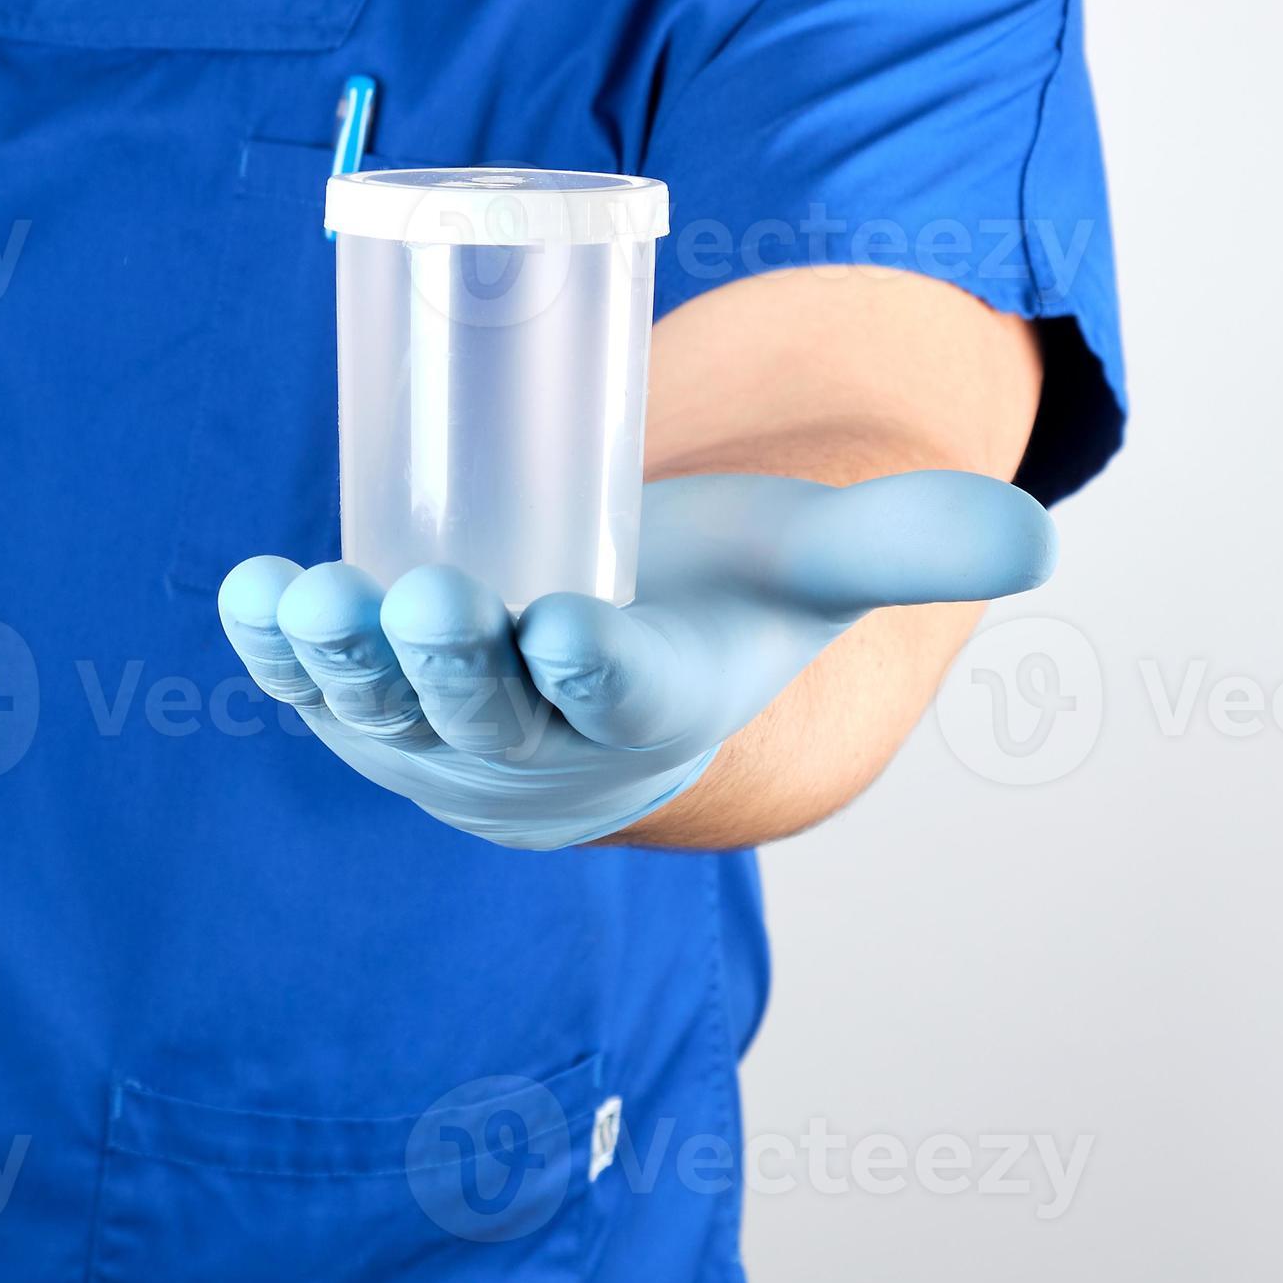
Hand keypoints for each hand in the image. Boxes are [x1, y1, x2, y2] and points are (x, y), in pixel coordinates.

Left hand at [217, 471, 1056, 850]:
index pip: (625, 706)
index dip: (594, 670)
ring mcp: (442, 740)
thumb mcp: (809, 566)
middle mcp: (539, 749)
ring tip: (301, 594)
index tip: (567, 623)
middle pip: (489, 714)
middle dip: (453, 664)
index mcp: (651, 713)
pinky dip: (273, 654)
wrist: (617, 661)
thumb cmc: (720, 602)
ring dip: (339, 661)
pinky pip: (315, 696)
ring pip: (386, 711)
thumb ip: (905, 542)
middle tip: (427, 596)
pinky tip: (243, 594)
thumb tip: (1039, 533)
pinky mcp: (373, 714)